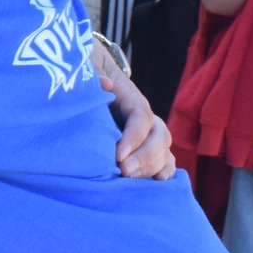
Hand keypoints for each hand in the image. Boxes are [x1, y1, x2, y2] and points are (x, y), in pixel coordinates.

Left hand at [92, 40, 175, 178]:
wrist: (91, 78)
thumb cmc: (87, 76)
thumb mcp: (87, 69)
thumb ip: (93, 74)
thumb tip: (105, 84)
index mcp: (131, 97)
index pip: (141, 117)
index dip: (134, 136)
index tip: (117, 154)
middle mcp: (144, 117)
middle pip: (158, 136)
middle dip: (144, 156)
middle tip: (123, 171)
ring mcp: (148, 133)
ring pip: (163, 150)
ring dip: (151, 167)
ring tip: (130, 180)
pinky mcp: (145, 147)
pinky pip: (164, 159)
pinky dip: (165, 171)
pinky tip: (159, 183)